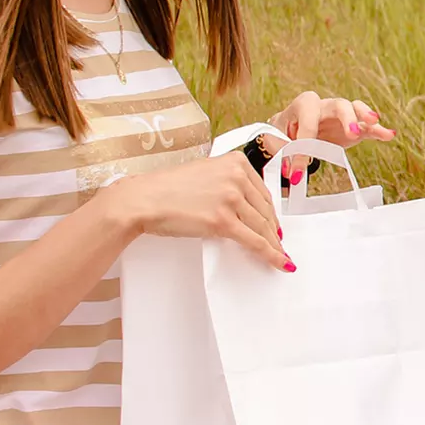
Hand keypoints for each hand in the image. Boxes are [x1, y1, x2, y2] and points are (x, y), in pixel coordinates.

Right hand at [104, 153, 292, 269]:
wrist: (143, 199)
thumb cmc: (166, 188)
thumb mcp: (205, 172)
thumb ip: (228, 181)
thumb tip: (244, 202)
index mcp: (235, 162)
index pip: (262, 191)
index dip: (270, 211)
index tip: (274, 221)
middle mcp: (236, 177)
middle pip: (265, 209)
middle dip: (273, 229)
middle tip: (278, 241)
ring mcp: (231, 199)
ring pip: (262, 227)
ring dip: (274, 243)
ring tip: (279, 254)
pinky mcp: (223, 221)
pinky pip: (254, 241)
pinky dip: (271, 254)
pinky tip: (280, 261)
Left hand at [266, 92, 398, 180]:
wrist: (288, 131)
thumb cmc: (282, 133)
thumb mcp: (276, 141)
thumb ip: (285, 153)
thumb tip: (294, 172)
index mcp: (304, 105)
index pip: (308, 121)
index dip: (303, 144)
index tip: (297, 170)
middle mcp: (325, 105)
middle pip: (339, 105)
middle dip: (346, 118)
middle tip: (351, 133)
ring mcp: (342, 115)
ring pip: (356, 110)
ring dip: (365, 116)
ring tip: (373, 122)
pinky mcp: (353, 127)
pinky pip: (367, 127)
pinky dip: (378, 130)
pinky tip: (389, 135)